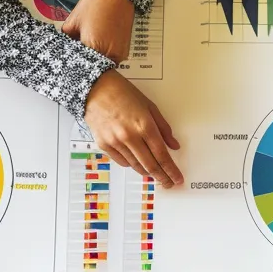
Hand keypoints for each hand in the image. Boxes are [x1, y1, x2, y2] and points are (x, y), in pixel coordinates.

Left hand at [61, 0, 136, 63]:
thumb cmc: (97, 2)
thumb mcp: (73, 20)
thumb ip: (67, 38)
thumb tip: (66, 47)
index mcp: (95, 47)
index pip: (78, 63)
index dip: (71, 61)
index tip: (66, 58)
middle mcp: (110, 54)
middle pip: (91, 65)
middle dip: (82, 59)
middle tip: (74, 50)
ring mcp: (119, 54)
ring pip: (101, 63)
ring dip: (93, 57)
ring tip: (86, 44)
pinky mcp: (124, 50)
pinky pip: (109, 57)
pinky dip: (102, 53)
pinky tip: (96, 41)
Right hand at [85, 69, 183, 187]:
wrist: (95, 89)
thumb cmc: (123, 93)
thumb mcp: (150, 106)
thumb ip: (163, 128)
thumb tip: (174, 145)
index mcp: (145, 126)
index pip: (162, 155)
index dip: (171, 170)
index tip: (177, 178)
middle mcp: (130, 136)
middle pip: (150, 165)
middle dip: (162, 177)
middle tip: (169, 183)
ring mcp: (115, 142)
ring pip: (135, 166)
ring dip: (147, 173)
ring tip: (155, 175)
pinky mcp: (104, 144)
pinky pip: (121, 161)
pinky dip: (132, 165)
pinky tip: (137, 164)